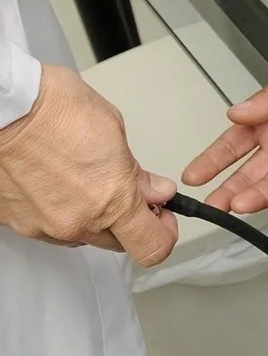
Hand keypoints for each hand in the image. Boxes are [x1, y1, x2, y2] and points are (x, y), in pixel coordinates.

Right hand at [0, 66, 178, 266]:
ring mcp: (42, 226)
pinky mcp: (15, 223)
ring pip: (82, 235)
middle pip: (118, 243)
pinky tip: (56, 183)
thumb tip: (155, 191)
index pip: (152, 247)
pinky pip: (48, 227)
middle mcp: (77, 222)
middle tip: (128, 193)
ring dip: (92, 217)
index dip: (163, 233)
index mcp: (112, 200)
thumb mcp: (113, 131)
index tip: (162, 216)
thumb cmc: (54, 109)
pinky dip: (60, 211)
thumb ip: (137, 172)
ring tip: (84, 180)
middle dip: (129, 222)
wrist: (1, 109)